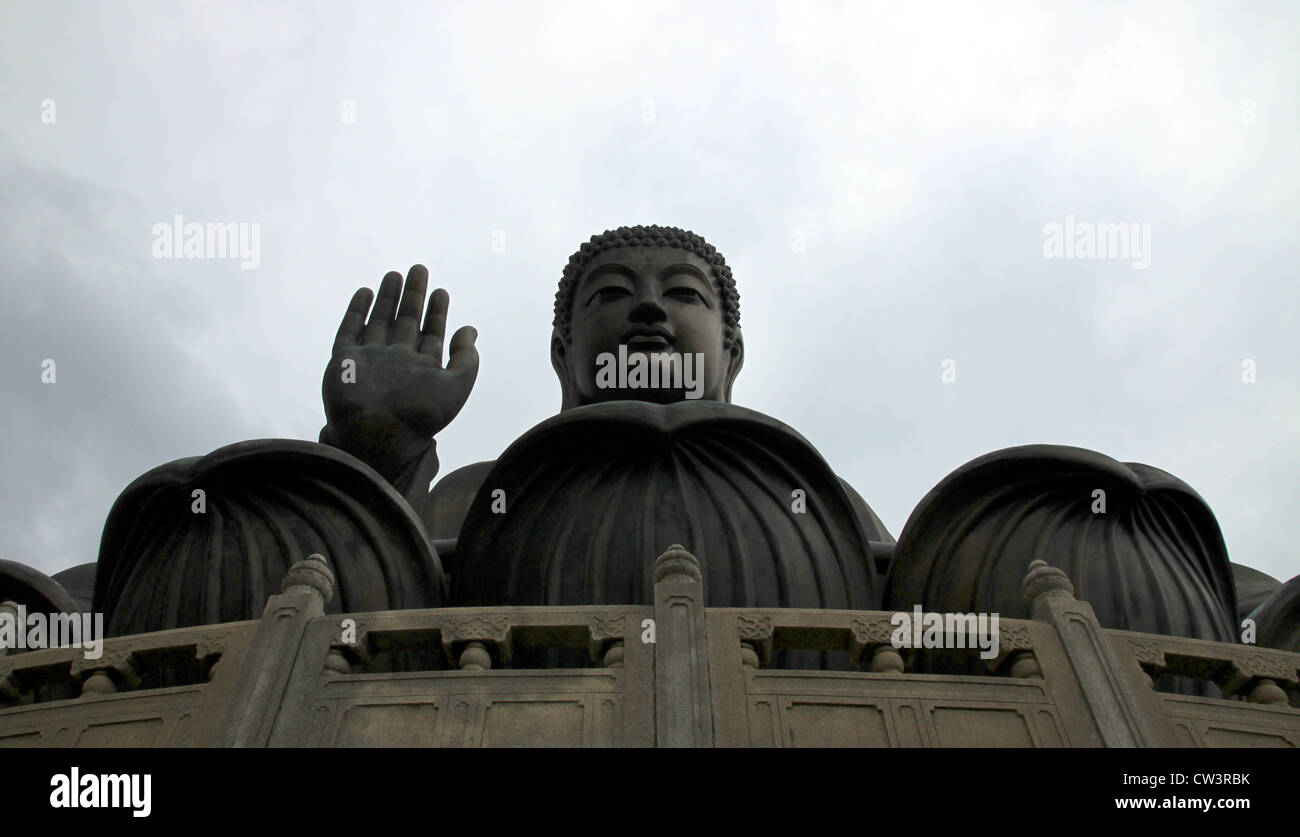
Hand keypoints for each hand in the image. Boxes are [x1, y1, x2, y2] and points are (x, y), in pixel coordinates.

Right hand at [321, 265, 477, 481]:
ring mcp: (369, 360)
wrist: (377, 433)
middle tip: (419, 269)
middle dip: (414, 296)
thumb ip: (467, 359)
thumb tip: (470, 330)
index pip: (431, 334)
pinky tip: (366, 292)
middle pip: (406, 322)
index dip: (437, 312)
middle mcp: (396, 362)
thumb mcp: (456, 386)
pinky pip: (349, 330)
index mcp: (421, 370)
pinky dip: (357, 311)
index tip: (442, 291)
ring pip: (379, 321)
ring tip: (394, 274)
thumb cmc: (419, 415)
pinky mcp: (344, 360)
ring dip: (387, 298)